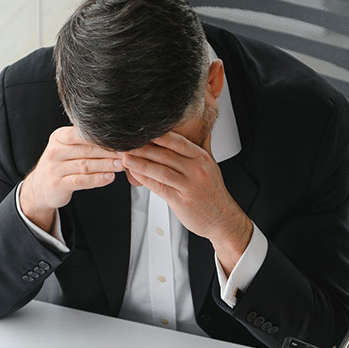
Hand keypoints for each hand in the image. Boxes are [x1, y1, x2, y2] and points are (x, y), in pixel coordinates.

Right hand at [19, 126, 121, 231]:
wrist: (40, 186)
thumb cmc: (61, 164)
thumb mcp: (67, 148)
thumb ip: (84, 141)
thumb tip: (114, 134)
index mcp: (59, 137)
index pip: (82, 134)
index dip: (102, 137)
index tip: (121, 139)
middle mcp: (55, 151)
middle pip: (86, 150)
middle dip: (108, 151)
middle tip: (126, 153)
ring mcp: (55, 168)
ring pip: (85, 165)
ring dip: (106, 165)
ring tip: (122, 165)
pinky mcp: (58, 184)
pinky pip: (81, 181)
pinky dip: (97, 179)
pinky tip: (110, 177)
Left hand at [122, 132, 252, 273]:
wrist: (223, 219)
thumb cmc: (213, 193)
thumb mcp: (212, 166)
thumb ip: (204, 146)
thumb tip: (202, 127)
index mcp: (202, 159)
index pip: (178, 142)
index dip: (159, 135)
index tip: (143, 130)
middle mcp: (197, 170)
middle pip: (166, 155)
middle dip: (143, 148)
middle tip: (126, 143)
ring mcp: (189, 186)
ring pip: (161, 170)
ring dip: (140, 163)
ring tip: (125, 158)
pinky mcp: (182, 201)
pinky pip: (160, 187)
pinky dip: (146, 180)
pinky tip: (135, 174)